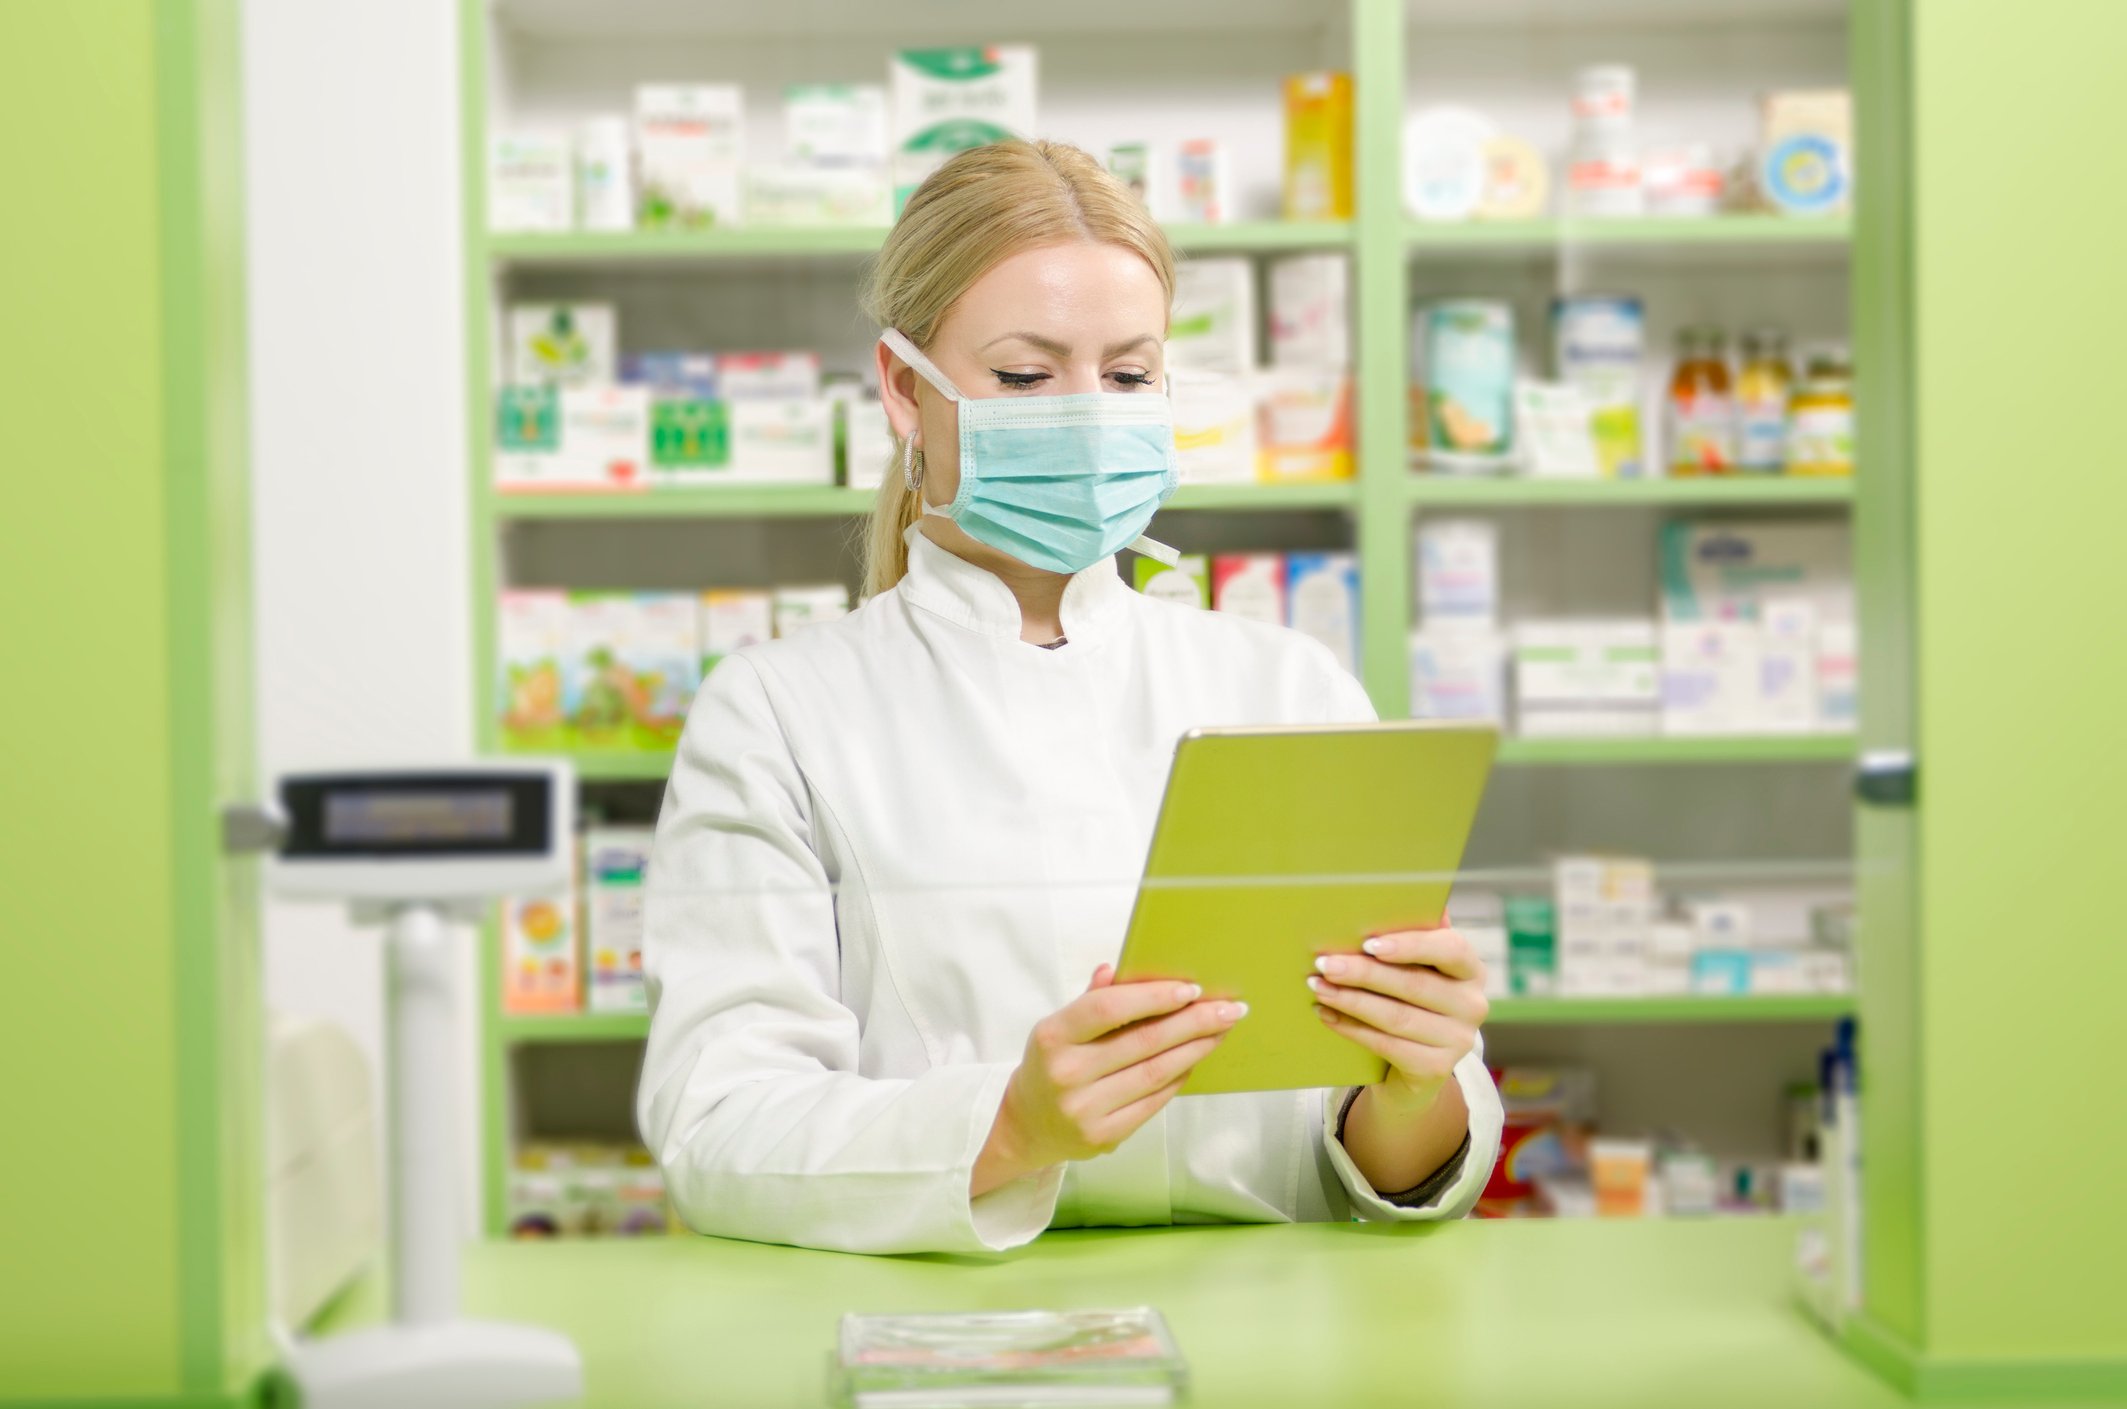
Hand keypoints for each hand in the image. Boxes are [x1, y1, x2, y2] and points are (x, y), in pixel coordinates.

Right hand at [972, 964, 1246, 1196]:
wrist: (1027, 1124)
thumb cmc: (1052, 1063)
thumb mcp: (1059, 1027)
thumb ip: (1090, 999)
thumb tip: (1118, 969)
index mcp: (1051, 1036)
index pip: (1107, 1008)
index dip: (1153, 996)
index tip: (1191, 988)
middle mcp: (1065, 1074)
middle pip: (1143, 1042)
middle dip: (1193, 1022)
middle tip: (1229, 1009)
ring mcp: (1084, 1109)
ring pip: (1155, 1073)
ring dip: (1195, 1049)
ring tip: (1221, 1031)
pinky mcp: (1103, 1137)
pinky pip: (1153, 1102)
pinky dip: (1178, 1078)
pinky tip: (1194, 1060)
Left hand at [1308, 925, 1487, 1113]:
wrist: (1417, 1066)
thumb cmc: (1413, 1001)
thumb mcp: (1420, 968)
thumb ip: (1415, 935)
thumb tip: (1407, 891)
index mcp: (1470, 970)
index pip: (1450, 949)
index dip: (1410, 945)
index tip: (1369, 944)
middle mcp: (1472, 1005)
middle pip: (1413, 985)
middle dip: (1363, 973)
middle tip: (1324, 963)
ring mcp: (1457, 1040)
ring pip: (1395, 1016)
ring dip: (1350, 1000)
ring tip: (1318, 987)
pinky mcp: (1435, 1069)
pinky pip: (1386, 1045)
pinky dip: (1351, 1028)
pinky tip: (1326, 1015)